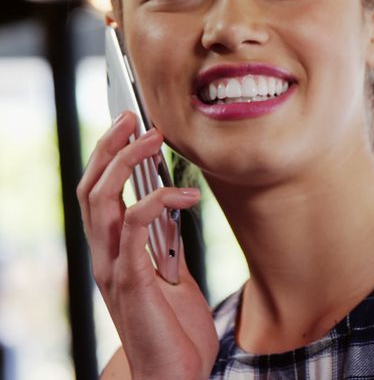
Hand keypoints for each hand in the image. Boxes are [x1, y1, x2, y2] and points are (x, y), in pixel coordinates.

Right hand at [77, 112, 217, 378]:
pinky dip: (156, 201)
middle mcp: (106, 257)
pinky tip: (185, 193)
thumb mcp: (175, 279)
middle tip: (132, 116)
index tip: (129, 124)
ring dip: (126, 162)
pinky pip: (134, 229)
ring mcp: (114, 269)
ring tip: (154, 137)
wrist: (174, 375)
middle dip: (109, 147)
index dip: (108, 157)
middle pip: (92, 189)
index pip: (99, 195)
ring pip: (103, 200)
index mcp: (115, 254)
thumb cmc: (177, 331)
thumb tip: (174, 213)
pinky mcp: (132, 282)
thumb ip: (166, 249)